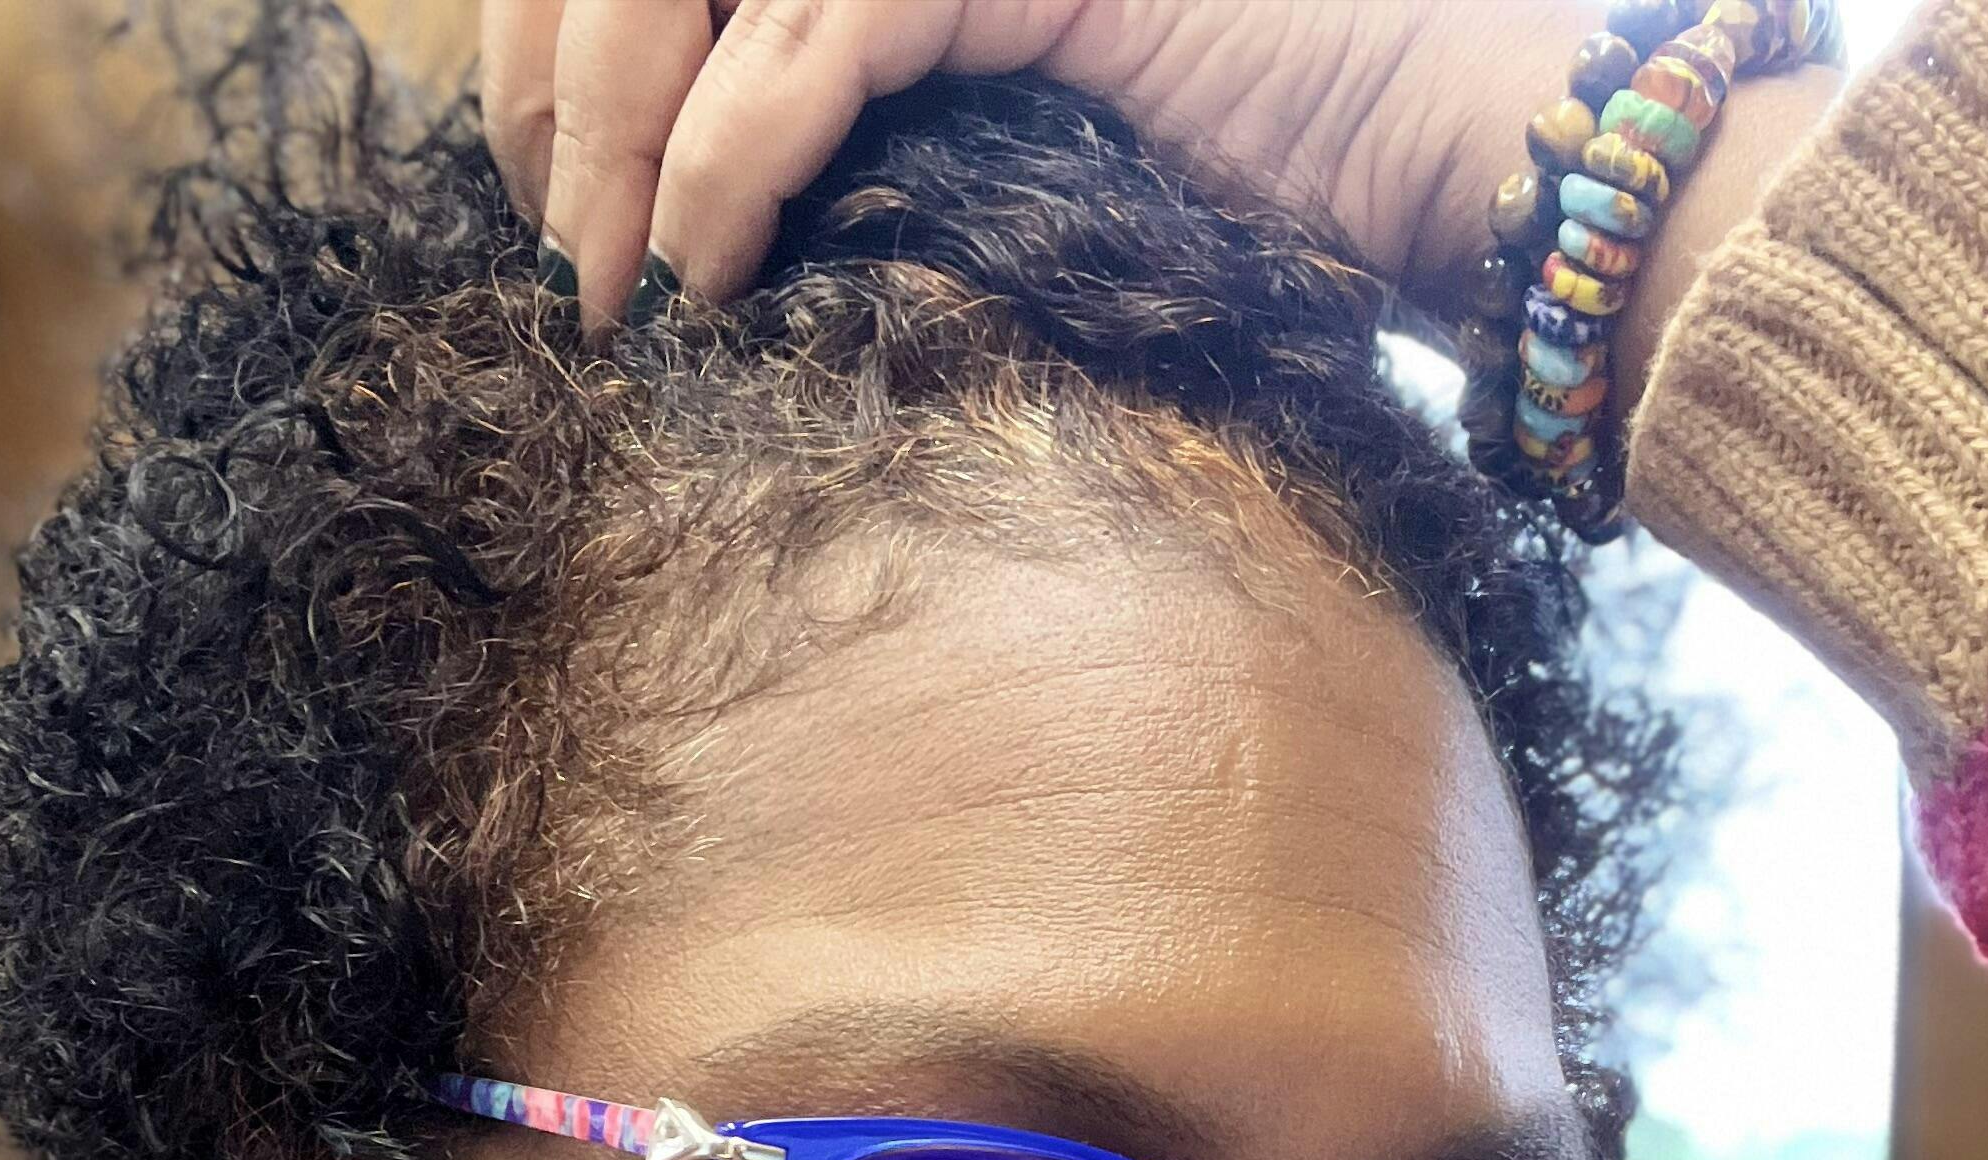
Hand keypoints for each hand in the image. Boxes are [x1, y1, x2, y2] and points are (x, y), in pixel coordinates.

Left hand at [486, 0, 1612, 328]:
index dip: (554, 43)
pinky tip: (704, 276)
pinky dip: (727, 163)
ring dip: (612, 132)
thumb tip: (662, 231)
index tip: (542, 197)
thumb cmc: (1239, 203)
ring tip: (606, 288)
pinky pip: (812, 43)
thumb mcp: (984, 169)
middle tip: (554, 250)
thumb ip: (846, 143)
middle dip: (549, 80)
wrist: (1445, 172)